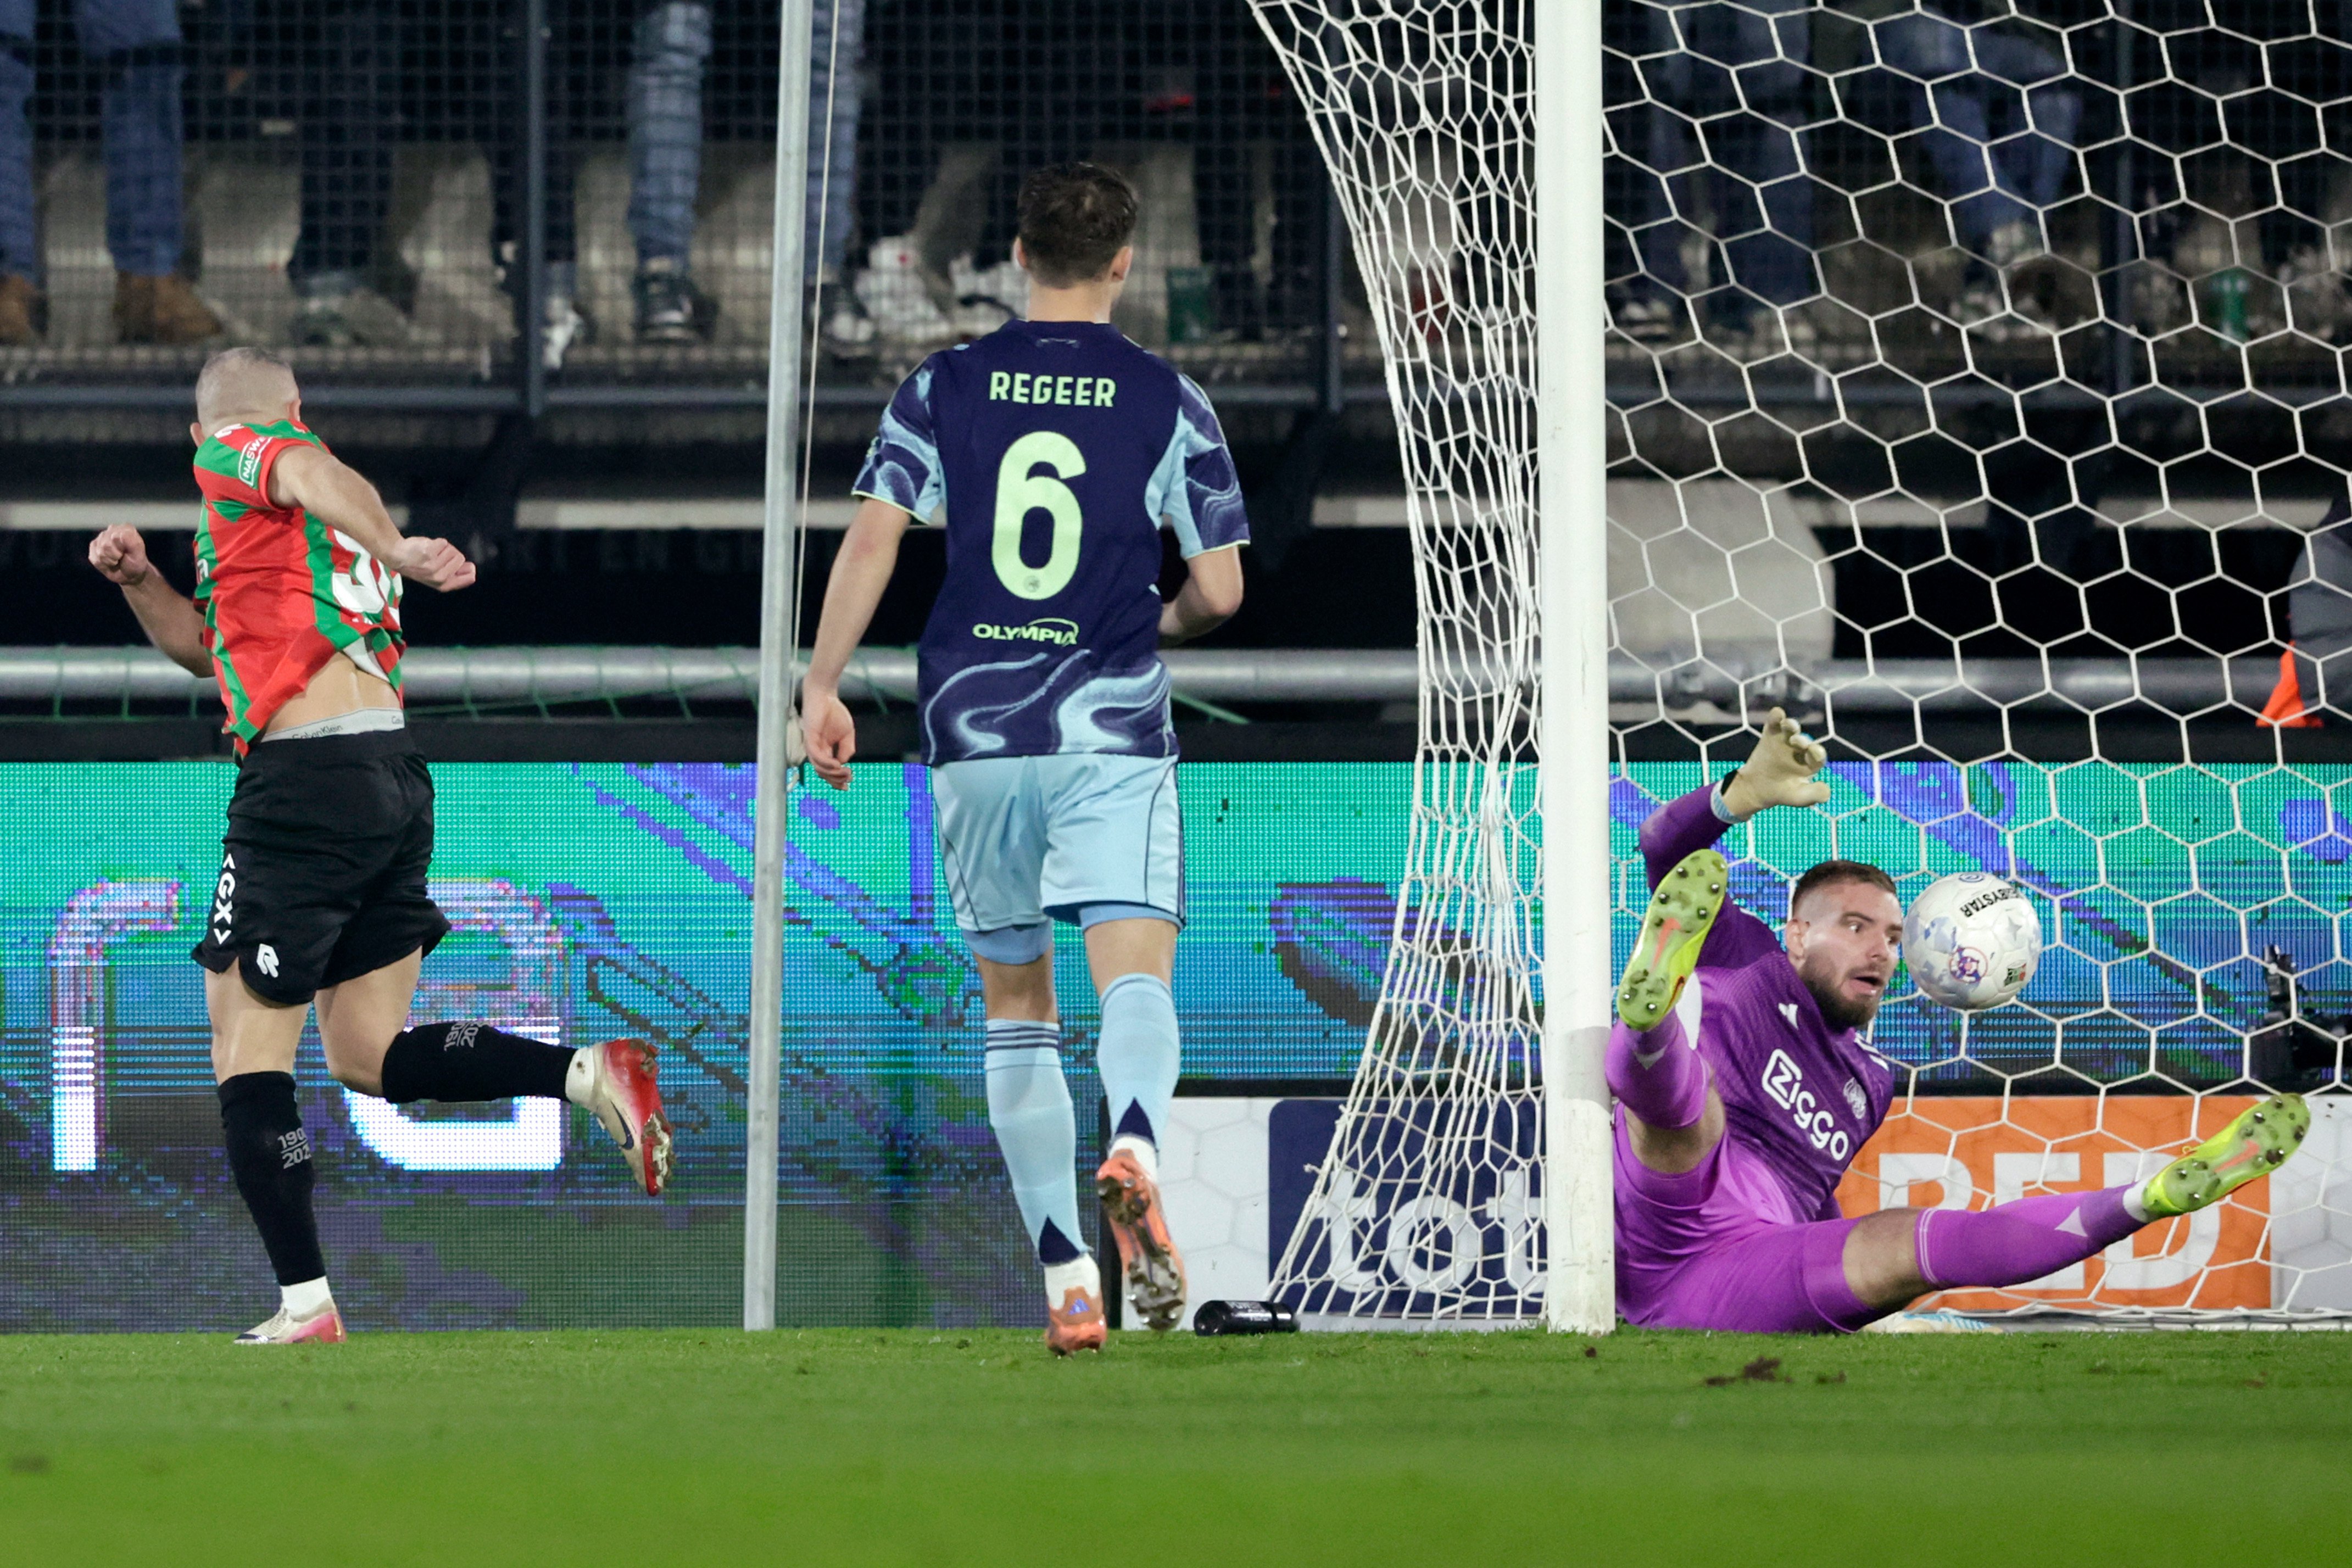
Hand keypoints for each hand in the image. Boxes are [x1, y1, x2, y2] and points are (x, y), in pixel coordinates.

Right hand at [89, 525, 152, 587]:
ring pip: (99, 552)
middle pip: (105, 546)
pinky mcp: (94, 546)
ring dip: (109, 561)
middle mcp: (112, 529)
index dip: (120, 550)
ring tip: (116, 560)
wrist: (130, 574)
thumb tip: (120, 534)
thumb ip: (132, 542)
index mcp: (126, 528)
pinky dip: (102, 564)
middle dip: (114, 556)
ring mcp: (102, 537)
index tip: (127, 553)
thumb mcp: (138, 554)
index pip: (115, 537)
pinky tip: (109, 562)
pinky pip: (94, 558)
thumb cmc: (136, 562)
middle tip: (121, 557)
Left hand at [388, 536, 477, 591]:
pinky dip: (436, 542)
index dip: (468, 568)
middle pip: (461, 558)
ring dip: (443, 548)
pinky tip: (426, 547)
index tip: (460, 565)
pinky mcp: (430, 553)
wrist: (398, 556)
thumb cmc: (418, 565)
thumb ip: (454, 574)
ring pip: (452, 549)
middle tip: (437, 557)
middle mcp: (440, 577)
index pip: (469, 577)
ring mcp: (434, 565)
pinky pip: (443, 543)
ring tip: (430, 552)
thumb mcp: (437, 577)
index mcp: (444, 585)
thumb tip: (472, 568)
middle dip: (451, 554)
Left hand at [801, 685, 856, 789]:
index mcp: (824, 750)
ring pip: (818, 767)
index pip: (827, 770)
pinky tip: (837, 764)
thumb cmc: (835, 712)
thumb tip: (843, 764)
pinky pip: (816, 756)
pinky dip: (826, 763)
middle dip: (835, 780)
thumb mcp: (847, 735)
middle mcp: (816, 750)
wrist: (826, 696)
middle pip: (822, 773)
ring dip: (832, 773)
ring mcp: (812, 745)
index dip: (837, 779)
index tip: (849, 783)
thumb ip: (846, 750)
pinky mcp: (810, 738)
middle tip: (848, 779)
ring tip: (845, 771)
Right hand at [1720, 706, 1829, 820]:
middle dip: (1802, 741)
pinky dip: (1776, 717)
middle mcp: (1800, 749)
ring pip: (1791, 729)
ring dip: (1791, 725)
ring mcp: (1785, 741)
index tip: (1815, 751)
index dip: (1817, 753)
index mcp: (1810, 763)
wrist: (1757, 789)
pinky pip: (1774, 723)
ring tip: (1789, 725)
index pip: (1817, 756)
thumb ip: (1813, 795)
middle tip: (1796, 742)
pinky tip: (1777, 712)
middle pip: (1804, 741)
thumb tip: (1827, 790)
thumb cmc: (1782, 793)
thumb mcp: (1798, 798)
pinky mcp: (1770, 735)